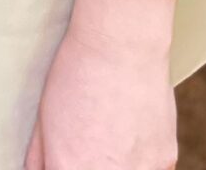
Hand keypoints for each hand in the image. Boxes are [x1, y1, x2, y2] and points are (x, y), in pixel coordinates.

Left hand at [22, 23, 177, 169]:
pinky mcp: (165, 161)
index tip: (65, 155)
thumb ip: (39, 156)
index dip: (62, 164)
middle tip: (89, 139)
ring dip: (116, 164)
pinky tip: (130, 132)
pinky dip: (140, 158)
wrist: (122, 47)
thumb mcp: (43, 118)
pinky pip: (150, 169)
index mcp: (70, 169)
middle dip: (88, 162)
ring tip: (109, 135)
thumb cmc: (77, 75)